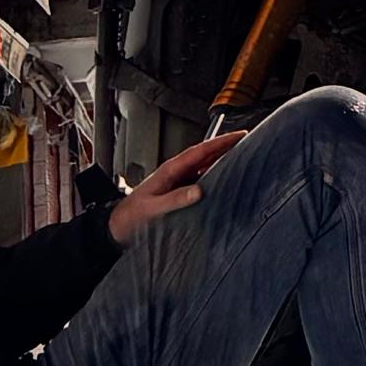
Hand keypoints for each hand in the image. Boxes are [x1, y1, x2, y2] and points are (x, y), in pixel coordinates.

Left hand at [110, 129, 244, 243]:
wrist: (117, 229)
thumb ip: (175, 199)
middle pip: (205, 155)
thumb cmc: (131, 218)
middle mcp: (176, 173)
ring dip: (223, 161)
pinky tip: (226, 182)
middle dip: (226, 147)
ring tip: (243, 158)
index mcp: (170, 170)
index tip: (240, 136)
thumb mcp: (153, 209)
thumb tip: (199, 191)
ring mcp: (178, 182)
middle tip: (248, 142)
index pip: (200, 151)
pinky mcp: (179, 193)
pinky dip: (216, 177)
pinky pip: (202, 181)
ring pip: (205, 167)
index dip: (221, 143)